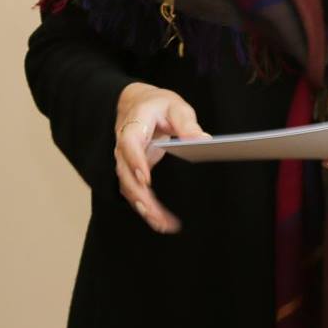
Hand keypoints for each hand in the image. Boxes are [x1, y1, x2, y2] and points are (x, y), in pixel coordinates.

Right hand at [113, 82, 206, 233]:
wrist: (138, 104)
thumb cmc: (158, 105)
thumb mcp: (176, 107)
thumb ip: (187, 123)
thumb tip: (203, 139)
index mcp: (134, 125)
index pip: (129, 143)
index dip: (135, 161)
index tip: (145, 178)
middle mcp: (124, 146)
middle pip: (125, 172)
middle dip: (138, 193)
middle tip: (153, 211)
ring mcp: (125, 162)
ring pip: (128, 187)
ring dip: (143, 206)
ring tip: (161, 223)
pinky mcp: (132, 173)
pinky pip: (135, 192)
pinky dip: (146, 208)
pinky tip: (161, 222)